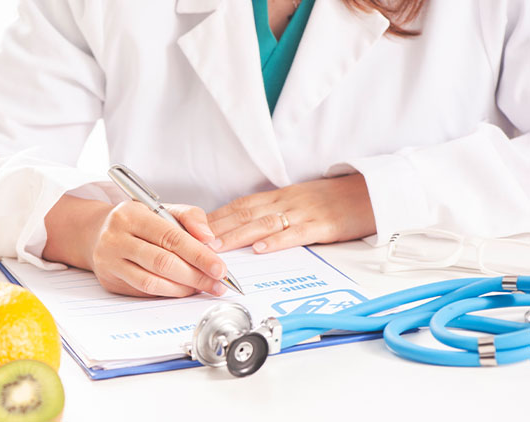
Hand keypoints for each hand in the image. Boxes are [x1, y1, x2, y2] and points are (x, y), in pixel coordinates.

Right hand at [43, 195, 228, 296]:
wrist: (96, 233)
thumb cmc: (136, 221)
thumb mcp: (162, 209)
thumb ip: (190, 217)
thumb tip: (209, 239)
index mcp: (130, 215)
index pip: (170, 237)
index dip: (198, 255)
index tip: (220, 268)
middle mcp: (115, 238)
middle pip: (162, 263)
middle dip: (195, 276)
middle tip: (217, 284)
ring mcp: (109, 262)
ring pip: (152, 282)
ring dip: (183, 289)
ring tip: (202, 287)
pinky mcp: (110, 282)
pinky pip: (144, 292)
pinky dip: (168, 293)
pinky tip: (183, 289)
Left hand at [207, 174, 375, 252]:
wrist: (371, 191)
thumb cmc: (333, 200)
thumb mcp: (298, 201)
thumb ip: (273, 212)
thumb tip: (243, 229)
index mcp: (278, 196)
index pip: (239, 205)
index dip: (214, 217)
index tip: (193, 228)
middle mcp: (285, 201)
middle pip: (244, 213)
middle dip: (217, 228)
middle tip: (193, 241)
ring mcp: (303, 212)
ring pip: (264, 223)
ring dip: (237, 236)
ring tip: (216, 249)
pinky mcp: (322, 225)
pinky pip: (296, 233)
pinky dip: (276, 241)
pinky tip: (260, 249)